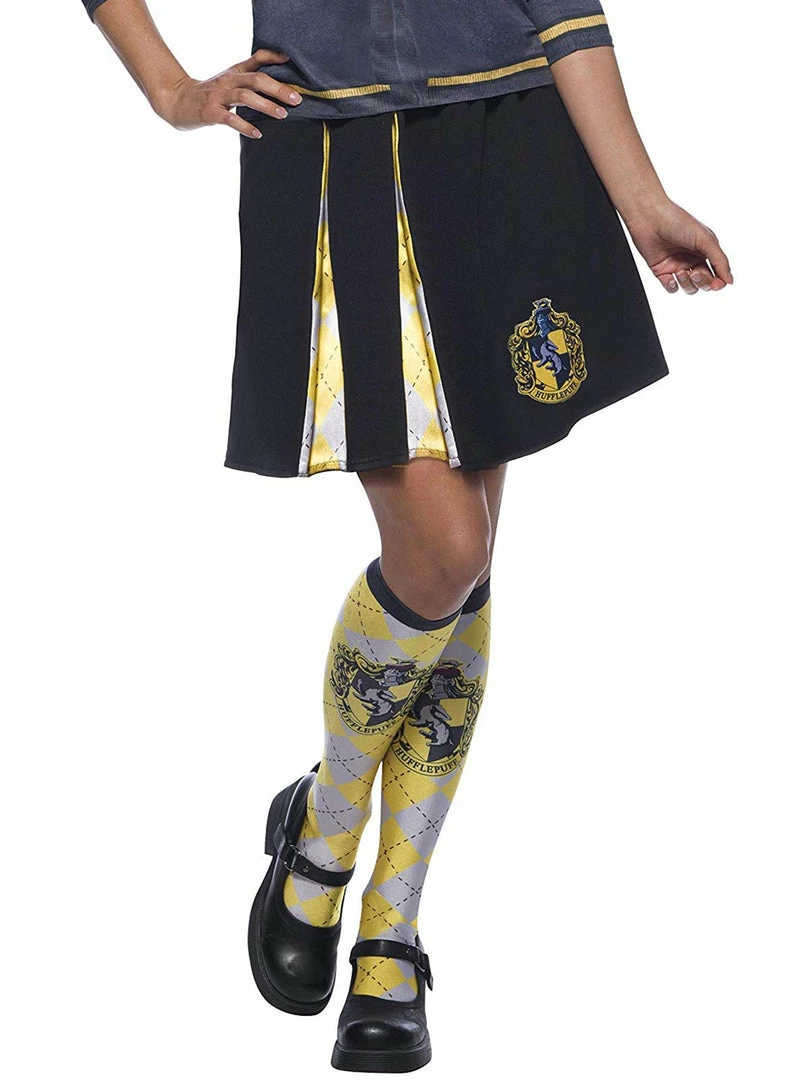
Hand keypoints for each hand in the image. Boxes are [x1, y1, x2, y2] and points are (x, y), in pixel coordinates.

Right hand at [153, 49, 301, 137]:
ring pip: (245, 96)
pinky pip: (230, 119)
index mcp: (235, 72)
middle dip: (278, 89)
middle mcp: (228, 80)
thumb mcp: (230, 81)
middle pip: (256, 79)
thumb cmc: (210, 94)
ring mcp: (218, 96)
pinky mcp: (210, 112)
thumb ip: (250, 80)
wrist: (178, 101)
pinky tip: (257, 133)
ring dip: (265, 105)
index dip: (274, 57)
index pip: (257, 58)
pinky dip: (245, 126)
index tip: (291, 61)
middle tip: (296, 99)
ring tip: (282, 115)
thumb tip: (278, 85)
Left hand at [625, 200, 732, 294]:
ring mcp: (677, 265)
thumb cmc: (678, 222)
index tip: (717, 284)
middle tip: (695, 273)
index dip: (719, 282)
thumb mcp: (705, 239)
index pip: (717, 273)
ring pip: (689, 287)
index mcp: (706, 250)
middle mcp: (692, 259)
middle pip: (704, 283)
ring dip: (687, 283)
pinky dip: (673, 286)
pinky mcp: (662, 271)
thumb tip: (730, 281)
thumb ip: (719, 260)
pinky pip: (671, 288)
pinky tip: (671, 278)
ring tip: (680, 271)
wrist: (650, 218)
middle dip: (702, 282)